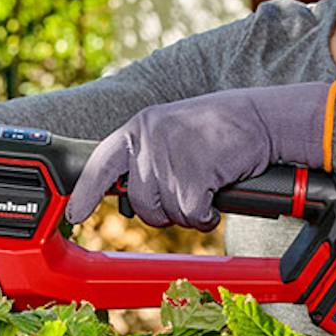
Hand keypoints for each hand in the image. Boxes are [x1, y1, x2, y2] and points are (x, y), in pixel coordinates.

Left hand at [63, 82, 334, 228]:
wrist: (261, 118)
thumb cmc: (219, 129)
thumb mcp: (172, 132)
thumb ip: (147, 155)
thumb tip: (126, 194)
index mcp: (139, 128)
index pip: (100, 164)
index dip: (85, 193)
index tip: (74, 214)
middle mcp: (148, 140)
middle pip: (139, 202)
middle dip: (162, 211)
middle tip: (186, 197)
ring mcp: (170, 157)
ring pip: (166, 213)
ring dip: (188, 213)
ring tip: (205, 190)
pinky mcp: (194, 174)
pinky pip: (191, 215)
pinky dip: (206, 216)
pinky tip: (216, 199)